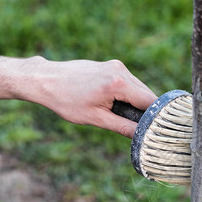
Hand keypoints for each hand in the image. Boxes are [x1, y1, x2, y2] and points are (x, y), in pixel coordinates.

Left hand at [25, 58, 156, 137]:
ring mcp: (116, 65)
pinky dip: (129, 94)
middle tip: (143, 128)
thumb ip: (123, 127)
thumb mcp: (96, 118)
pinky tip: (118, 104)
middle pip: (147, 94)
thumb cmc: (66, 100)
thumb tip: (142, 137)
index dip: (155, 117)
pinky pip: (129, 82)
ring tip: (126, 117)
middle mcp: (120, 70)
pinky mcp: (111, 65)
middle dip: (147, 111)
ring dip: (137, 102)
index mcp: (118, 83)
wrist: (45, 80)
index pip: (149, 101)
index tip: (157, 130)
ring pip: (138, 87)